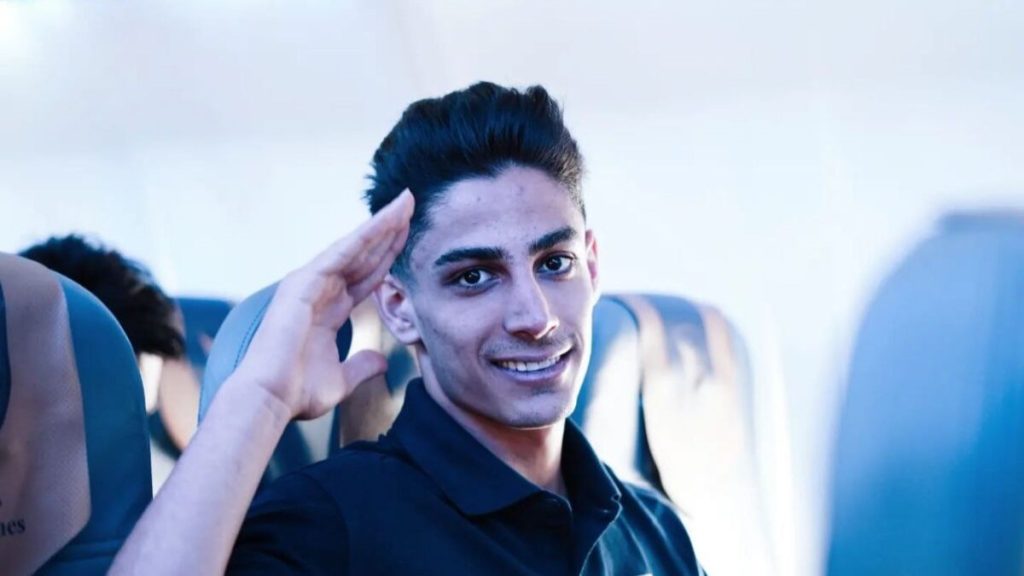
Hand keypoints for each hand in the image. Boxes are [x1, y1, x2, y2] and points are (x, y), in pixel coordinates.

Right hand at [235, 191, 413, 418]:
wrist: (271, 399)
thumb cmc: (297, 392)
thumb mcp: (342, 379)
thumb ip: (362, 366)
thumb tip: (382, 362)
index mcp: (329, 309)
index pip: (368, 275)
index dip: (389, 254)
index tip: (409, 235)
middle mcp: (319, 290)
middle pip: (364, 254)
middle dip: (389, 229)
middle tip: (411, 203)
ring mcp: (310, 284)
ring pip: (354, 247)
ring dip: (381, 224)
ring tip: (405, 202)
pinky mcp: (303, 283)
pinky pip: (339, 254)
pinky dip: (363, 236)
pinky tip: (384, 221)